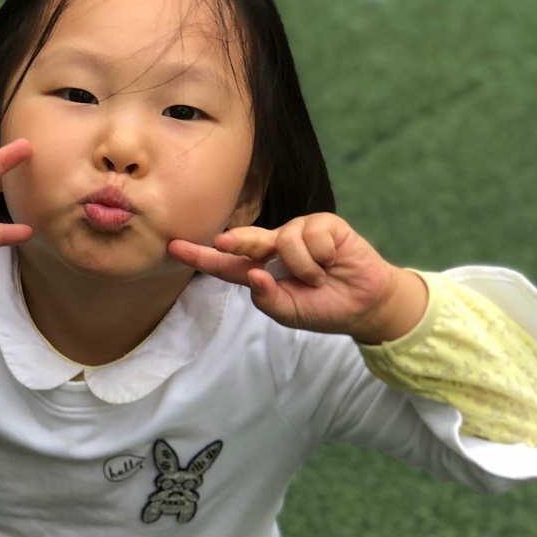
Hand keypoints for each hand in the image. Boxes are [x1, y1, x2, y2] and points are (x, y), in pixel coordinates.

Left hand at [167, 213, 428, 342]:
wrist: (364, 305)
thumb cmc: (323, 308)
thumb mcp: (289, 313)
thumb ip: (268, 300)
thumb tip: (253, 276)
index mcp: (260, 270)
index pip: (225, 264)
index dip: (199, 255)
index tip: (173, 247)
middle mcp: (275, 247)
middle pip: (246, 239)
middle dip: (236, 240)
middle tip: (225, 242)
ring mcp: (298, 232)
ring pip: (284, 240)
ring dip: (304, 266)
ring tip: (320, 276)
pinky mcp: (323, 223)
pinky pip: (311, 235)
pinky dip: (321, 256)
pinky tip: (333, 261)